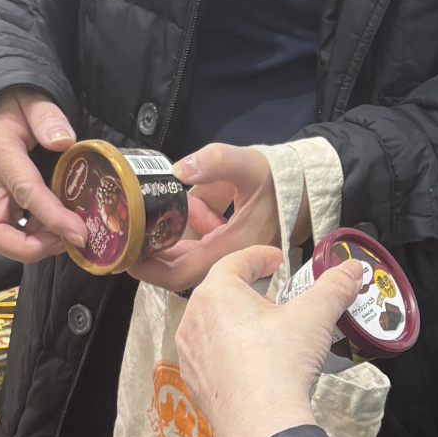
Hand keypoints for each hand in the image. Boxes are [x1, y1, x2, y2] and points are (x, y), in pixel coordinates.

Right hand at [0, 89, 88, 262]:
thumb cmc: (8, 107)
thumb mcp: (31, 101)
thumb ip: (48, 118)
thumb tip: (64, 141)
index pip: (25, 191)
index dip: (52, 217)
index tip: (79, 232)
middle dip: (27, 247)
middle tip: (62, 241)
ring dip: (31, 245)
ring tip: (63, 233)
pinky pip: (6, 232)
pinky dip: (31, 238)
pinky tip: (53, 228)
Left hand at [130, 142, 281, 286]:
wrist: (311, 186)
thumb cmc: (284, 179)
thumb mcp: (248, 164)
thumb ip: (214, 163)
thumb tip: (178, 170)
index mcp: (232, 247)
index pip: (182, 273)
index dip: (151, 270)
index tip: (126, 256)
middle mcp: (230, 256)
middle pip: (181, 267)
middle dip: (154, 250)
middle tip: (129, 230)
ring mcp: (231, 251)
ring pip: (192, 252)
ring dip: (174, 233)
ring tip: (160, 208)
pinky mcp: (233, 242)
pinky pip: (205, 241)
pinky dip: (194, 224)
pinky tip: (196, 204)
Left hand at [175, 243, 368, 436]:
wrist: (261, 425)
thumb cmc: (278, 366)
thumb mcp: (315, 316)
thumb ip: (334, 287)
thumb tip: (350, 271)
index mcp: (216, 294)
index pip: (235, 261)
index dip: (259, 256)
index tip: (275, 260)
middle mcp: (194, 321)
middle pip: (222, 294)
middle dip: (250, 292)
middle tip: (277, 301)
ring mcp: (191, 355)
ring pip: (214, 326)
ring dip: (238, 323)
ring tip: (268, 334)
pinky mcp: (196, 383)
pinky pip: (212, 357)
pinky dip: (231, 352)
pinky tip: (255, 364)